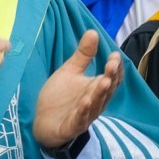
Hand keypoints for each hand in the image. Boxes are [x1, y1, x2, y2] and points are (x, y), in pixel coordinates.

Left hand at [33, 29, 123, 148]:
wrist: (43, 122)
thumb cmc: (60, 96)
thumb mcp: (70, 71)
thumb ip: (83, 55)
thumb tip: (93, 31)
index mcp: (96, 88)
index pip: (112, 77)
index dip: (115, 67)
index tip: (113, 55)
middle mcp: (95, 102)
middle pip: (107, 90)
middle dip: (110, 78)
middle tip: (111, 65)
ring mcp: (85, 115)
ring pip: (97, 105)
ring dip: (100, 94)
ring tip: (104, 81)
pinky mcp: (72, 126)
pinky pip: (80, 119)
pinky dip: (83, 111)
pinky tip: (85, 101)